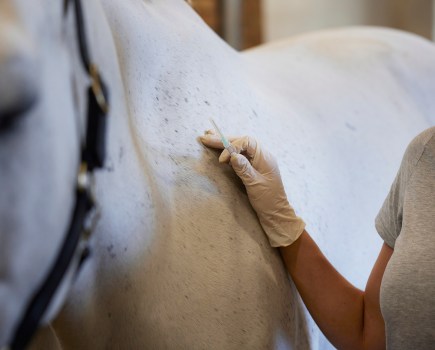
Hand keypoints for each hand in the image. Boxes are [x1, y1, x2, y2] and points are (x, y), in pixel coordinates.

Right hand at [200, 132, 304, 246]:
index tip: (222, 160)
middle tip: (205, 136)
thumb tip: (233, 154)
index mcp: (264, 157)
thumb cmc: (268, 199)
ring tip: (208, 136)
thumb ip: (244, 169)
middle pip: (241, 141)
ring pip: (239, 147)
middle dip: (223, 139)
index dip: (232, 146)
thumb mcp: (254, 185)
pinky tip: (219, 149)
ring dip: (224, 143)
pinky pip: (239, 155)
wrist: (275, 212)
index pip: (247, 141)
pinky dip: (228, 151)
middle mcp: (261, 156)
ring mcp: (257, 161)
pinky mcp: (252, 167)